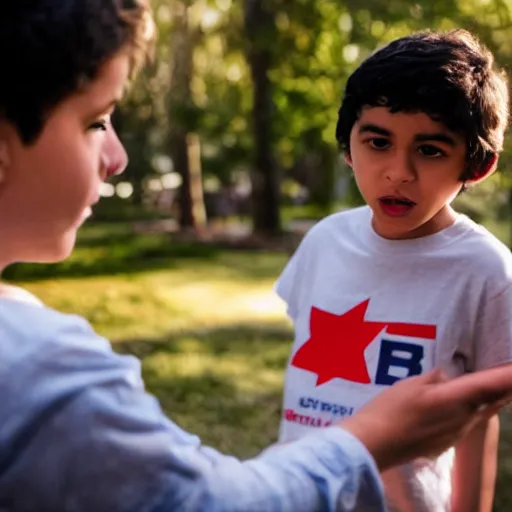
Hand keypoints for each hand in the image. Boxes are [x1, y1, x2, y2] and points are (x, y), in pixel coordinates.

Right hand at [339, 366, 511, 470]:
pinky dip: (468, 410)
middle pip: (491, 399)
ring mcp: (456, 434)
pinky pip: (466, 422)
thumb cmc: (388, 410)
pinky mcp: (446, 443)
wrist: (373, 445)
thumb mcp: (409, 384)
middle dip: (500, 386)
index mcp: (454, 399)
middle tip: (501, 371)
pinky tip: (454, 404)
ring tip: (483, 383)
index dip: (509, 376)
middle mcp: (464, 419)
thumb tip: (448, 376)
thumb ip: (434, 378)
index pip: (491, 384)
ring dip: (485, 397)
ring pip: (479, 411)